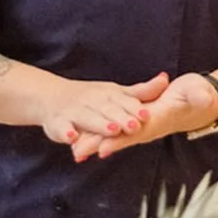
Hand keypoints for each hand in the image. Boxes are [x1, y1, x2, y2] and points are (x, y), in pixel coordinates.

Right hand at [40, 72, 170, 146]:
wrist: (51, 96)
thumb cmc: (91, 97)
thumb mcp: (116, 93)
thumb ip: (141, 92)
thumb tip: (166, 80)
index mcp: (108, 94)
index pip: (124, 102)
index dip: (135, 109)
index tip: (147, 116)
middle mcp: (92, 100)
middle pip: (108, 110)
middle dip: (121, 118)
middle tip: (134, 127)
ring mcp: (74, 111)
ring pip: (88, 118)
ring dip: (99, 124)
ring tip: (111, 130)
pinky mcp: (58, 123)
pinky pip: (61, 128)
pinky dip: (66, 132)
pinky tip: (72, 138)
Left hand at [70, 72, 217, 160]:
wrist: (202, 103)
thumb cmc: (201, 97)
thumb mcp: (201, 94)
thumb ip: (200, 96)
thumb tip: (204, 97)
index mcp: (160, 119)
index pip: (137, 131)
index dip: (120, 139)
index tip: (102, 147)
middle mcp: (149, 126)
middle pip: (121, 138)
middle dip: (99, 145)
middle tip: (78, 153)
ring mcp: (143, 125)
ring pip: (116, 136)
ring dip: (96, 143)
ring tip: (75, 151)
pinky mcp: (139, 119)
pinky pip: (117, 129)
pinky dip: (101, 134)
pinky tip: (85, 137)